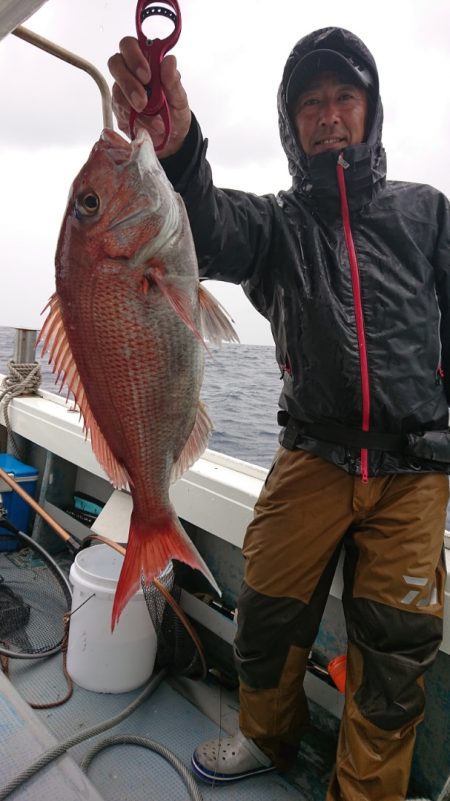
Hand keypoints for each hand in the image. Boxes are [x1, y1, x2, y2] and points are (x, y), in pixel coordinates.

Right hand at [108, 36, 191, 156]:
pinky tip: (147, 125)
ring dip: (132, 105)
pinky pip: (119, 111)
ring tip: (152, 118)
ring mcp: (121, 90)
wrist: (172, 137)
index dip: (134, 57)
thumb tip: (170, 61)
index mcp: (145, 61)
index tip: (147, 76)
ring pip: (116, 89)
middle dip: (128, 81)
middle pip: (115, 63)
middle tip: (143, 100)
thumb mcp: (179, 98)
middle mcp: (129, 72)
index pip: (129, 45)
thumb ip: (173, 81)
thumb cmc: (174, 111)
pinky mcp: (118, 109)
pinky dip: (134, 119)